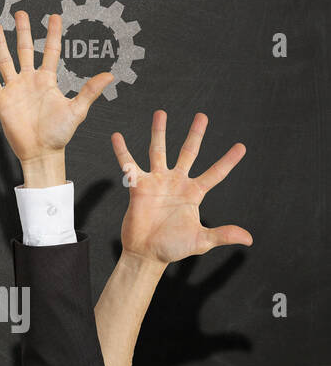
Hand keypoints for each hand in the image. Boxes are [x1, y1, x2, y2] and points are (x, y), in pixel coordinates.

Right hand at [0, 10, 112, 185]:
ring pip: (5, 61)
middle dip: (22, 31)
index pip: (50, 51)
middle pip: (24, 49)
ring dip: (0, 44)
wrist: (40, 152)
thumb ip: (90, 91)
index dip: (52, 33)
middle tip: (20, 13)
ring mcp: (14, 89)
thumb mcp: (77, 110)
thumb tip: (110, 75)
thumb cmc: (59, 133)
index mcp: (47, 80)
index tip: (54, 16)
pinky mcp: (1, 100)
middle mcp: (29, 80)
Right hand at [111, 110, 250, 266]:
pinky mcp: (138, 186)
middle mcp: (176, 182)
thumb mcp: (201, 241)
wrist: (146, 253)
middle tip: (202, 116)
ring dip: (159, 132)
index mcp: (194, 193)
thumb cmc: (173, 248)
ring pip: (158, 151)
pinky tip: (117, 136)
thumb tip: (248, 239)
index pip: (215, 173)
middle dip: (195, 134)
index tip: (241, 146)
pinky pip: (128, 165)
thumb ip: (222, 234)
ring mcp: (156, 182)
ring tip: (161, 113)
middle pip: (188, 152)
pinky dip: (122, 151)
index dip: (228, 161)